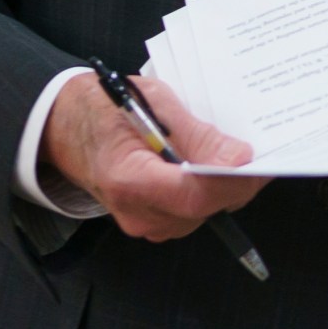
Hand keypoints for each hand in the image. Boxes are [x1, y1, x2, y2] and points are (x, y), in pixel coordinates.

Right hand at [40, 72, 268, 240]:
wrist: (66, 127)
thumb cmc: (105, 108)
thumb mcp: (152, 104)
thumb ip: (197, 135)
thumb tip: (238, 158)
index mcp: (127, 179)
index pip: (192, 195)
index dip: (230, 180)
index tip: (256, 159)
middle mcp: (135, 212)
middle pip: (205, 207)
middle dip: (237, 180)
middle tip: (261, 150)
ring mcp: (144, 223)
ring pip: (205, 212)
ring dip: (224, 184)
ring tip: (230, 151)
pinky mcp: (154, 222)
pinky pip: (195, 211)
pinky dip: (210, 189)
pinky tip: (212, 164)